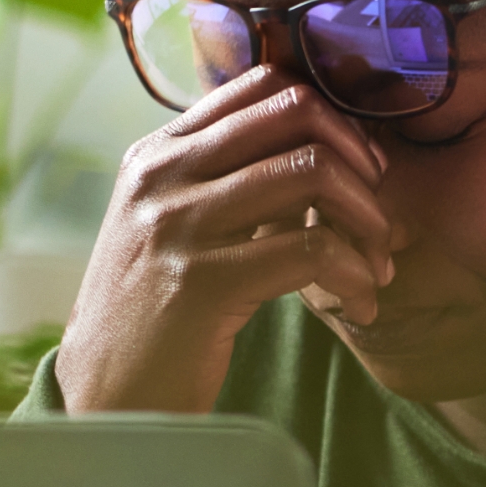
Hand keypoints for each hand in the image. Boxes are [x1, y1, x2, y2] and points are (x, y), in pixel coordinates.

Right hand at [55, 67, 401, 414]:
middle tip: (379, 215)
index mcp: (157, 154)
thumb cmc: (153, 320)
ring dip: (368, 220)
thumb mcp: (175, 231)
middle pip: (295, 114)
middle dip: (360, 161)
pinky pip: (311, 250)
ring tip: (377, 266)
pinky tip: (360, 302)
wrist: (106, 400)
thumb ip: (229, 185)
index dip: (332, 118)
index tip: (360, 168)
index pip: (262, 85)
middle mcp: (163, 175)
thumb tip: (318, 153)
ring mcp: (178, 225)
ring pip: (312, 172)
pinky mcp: (201, 282)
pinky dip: (354, 275)